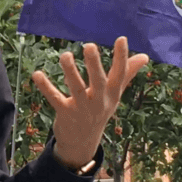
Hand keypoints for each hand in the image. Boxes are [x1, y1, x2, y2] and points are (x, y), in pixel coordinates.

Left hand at [31, 37, 148, 169]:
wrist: (83, 142)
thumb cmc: (99, 110)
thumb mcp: (114, 94)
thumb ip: (127, 73)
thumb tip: (145, 56)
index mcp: (112, 94)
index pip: (120, 74)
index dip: (121, 57)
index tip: (121, 39)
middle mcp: (99, 101)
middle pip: (99, 81)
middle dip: (94, 64)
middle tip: (89, 46)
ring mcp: (82, 108)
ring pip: (76, 88)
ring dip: (70, 72)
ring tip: (65, 55)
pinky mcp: (65, 113)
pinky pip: (55, 98)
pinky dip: (45, 87)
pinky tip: (37, 74)